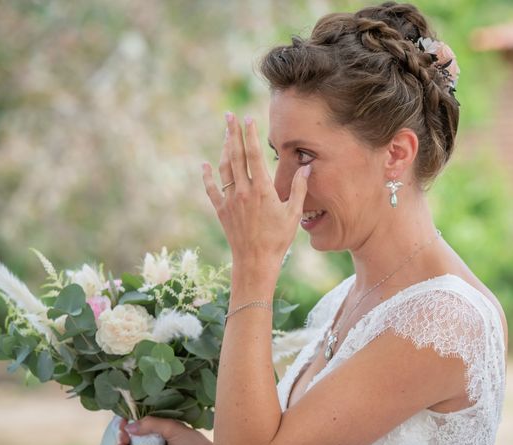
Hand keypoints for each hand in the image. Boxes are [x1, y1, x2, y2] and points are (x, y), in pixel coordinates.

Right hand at [118, 417, 213, 444]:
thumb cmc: (192, 444)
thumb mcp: (172, 428)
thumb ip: (151, 424)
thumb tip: (129, 425)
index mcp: (162, 429)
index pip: (141, 424)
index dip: (131, 423)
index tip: (121, 421)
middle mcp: (156, 442)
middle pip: (134, 438)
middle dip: (124, 436)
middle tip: (122, 436)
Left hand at [202, 113, 310, 273]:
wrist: (256, 261)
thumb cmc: (278, 238)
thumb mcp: (293, 213)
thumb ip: (299, 187)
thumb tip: (307, 166)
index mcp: (262, 189)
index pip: (254, 155)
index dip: (250, 135)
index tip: (247, 118)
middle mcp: (243, 191)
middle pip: (235, 156)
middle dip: (232, 133)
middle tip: (228, 116)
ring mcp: (230, 200)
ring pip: (224, 169)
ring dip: (224, 150)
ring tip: (225, 134)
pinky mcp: (222, 211)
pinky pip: (212, 189)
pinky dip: (208, 176)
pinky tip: (205, 165)